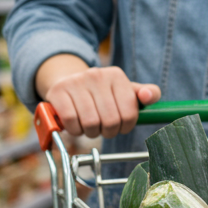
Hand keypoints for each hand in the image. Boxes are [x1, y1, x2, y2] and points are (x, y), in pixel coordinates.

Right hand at [36, 55, 160, 138]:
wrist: (67, 83)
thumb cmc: (102, 93)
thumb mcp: (126, 91)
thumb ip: (147, 94)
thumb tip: (149, 96)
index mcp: (116, 75)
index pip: (129, 112)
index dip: (125, 127)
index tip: (120, 127)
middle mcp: (97, 75)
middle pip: (110, 120)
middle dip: (108, 132)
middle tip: (103, 129)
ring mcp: (76, 82)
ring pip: (91, 123)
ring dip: (91, 132)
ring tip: (90, 126)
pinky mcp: (58, 91)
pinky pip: (71, 121)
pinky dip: (75, 130)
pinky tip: (76, 125)